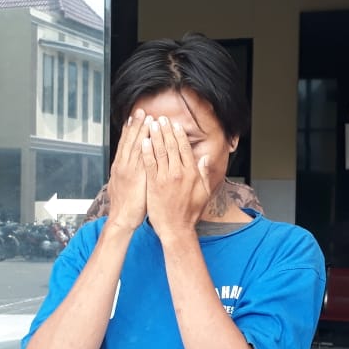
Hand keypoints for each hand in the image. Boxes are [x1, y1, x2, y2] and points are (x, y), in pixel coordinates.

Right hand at [106, 109, 149, 230]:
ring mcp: (128, 171)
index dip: (130, 130)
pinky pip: (141, 160)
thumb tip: (131, 165)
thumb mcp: (122, 185)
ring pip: (135, 147)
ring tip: (147, 118)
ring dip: (141, 132)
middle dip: (135, 125)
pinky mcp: (136, 178)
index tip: (135, 118)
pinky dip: (144, 148)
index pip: (125, 144)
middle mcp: (122, 165)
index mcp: (120, 166)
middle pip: (129, 141)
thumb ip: (128, 173)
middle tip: (140, 111)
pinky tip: (148, 138)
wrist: (121, 219)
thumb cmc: (126, 205)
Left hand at [141, 116, 210, 238]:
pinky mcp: (153, 184)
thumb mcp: (204, 193)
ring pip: (159, 152)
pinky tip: (144, 141)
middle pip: (171, 146)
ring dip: (155, 136)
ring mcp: (165, 178)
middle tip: (161, 118)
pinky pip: (149, 164)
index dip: (178, 134)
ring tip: (151, 124)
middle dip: (165, 130)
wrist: (176, 229)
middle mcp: (179, 173)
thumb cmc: (190, 213)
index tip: (174, 125)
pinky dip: (146, 151)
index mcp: (191, 173)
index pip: (184, 148)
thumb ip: (203, 174)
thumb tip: (204, 158)